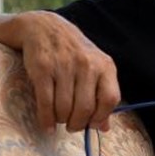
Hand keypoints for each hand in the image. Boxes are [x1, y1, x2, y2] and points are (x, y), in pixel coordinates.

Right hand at [15, 11, 119, 132]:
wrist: (45, 28)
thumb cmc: (74, 53)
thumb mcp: (95, 68)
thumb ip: (102, 94)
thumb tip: (104, 127)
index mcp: (105, 66)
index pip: (110, 99)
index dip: (101, 117)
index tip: (92, 124)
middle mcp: (87, 65)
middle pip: (85, 108)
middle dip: (77, 124)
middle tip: (72, 126)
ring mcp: (64, 66)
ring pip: (64, 108)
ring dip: (61, 120)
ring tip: (60, 119)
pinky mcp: (43, 69)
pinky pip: (46, 102)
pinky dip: (46, 119)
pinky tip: (47, 125)